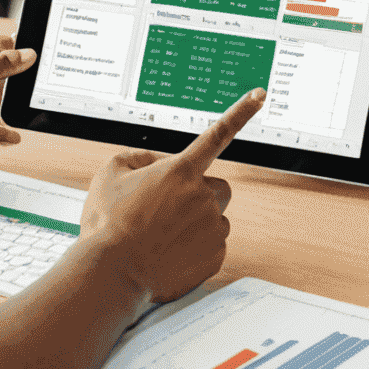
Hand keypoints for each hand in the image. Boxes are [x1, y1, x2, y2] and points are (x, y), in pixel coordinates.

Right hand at [80, 91, 263, 302]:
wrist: (112, 273)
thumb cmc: (108, 223)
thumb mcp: (109, 174)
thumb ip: (137, 158)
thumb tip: (156, 163)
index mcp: (180, 170)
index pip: (217, 133)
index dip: (241, 111)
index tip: (260, 95)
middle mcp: (203, 196)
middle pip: (216, 187)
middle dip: (199, 193)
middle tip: (168, 208)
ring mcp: (213, 228)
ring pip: (213, 218)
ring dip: (194, 222)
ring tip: (161, 236)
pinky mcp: (216, 257)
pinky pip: (212, 245)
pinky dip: (194, 248)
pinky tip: (168, 253)